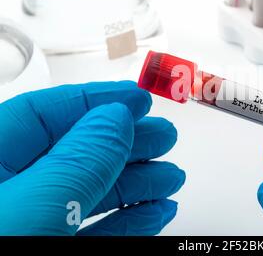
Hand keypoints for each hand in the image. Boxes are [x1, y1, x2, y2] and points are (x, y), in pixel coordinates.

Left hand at [0, 81, 184, 235]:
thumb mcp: (34, 205)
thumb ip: (78, 160)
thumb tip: (115, 118)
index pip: (40, 115)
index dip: (94, 101)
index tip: (136, 98)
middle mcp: (10, 193)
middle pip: (76, 154)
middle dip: (127, 143)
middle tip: (164, 136)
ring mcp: (33, 224)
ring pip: (90, 194)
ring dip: (138, 184)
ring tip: (171, 177)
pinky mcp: (54, 252)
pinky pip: (95, 230)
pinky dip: (129, 219)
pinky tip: (155, 210)